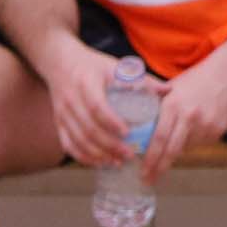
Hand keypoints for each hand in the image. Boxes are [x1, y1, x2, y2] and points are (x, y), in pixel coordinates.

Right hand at [49, 41, 147, 170]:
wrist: (60, 63)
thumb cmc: (94, 66)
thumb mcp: (116, 66)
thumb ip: (141, 79)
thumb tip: (168, 90)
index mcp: (87, 83)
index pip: (96, 106)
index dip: (111, 121)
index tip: (127, 133)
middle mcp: (71, 100)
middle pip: (88, 128)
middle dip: (108, 145)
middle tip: (129, 154)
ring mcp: (62, 113)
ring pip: (77, 139)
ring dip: (97, 154)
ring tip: (117, 162)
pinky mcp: (58, 122)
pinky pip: (67, 143)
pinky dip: (82, 156)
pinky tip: (98, 163)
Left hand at [141, 45, 226, 183]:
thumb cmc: (199, 78)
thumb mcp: (173, 87)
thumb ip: (158, 106)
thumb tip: (140, 126)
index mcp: (174, 105)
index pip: (158, 139)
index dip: (149, 159)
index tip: (142, 173)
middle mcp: (191, 117)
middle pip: (172, 150)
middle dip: (159, 167)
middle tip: (150, 180)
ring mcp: (208, 124)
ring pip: (188, 146)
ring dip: (180, 147)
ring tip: (182, 133)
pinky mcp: (221, 128)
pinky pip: (203, 141)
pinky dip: (196, 138)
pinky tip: (199, 124)